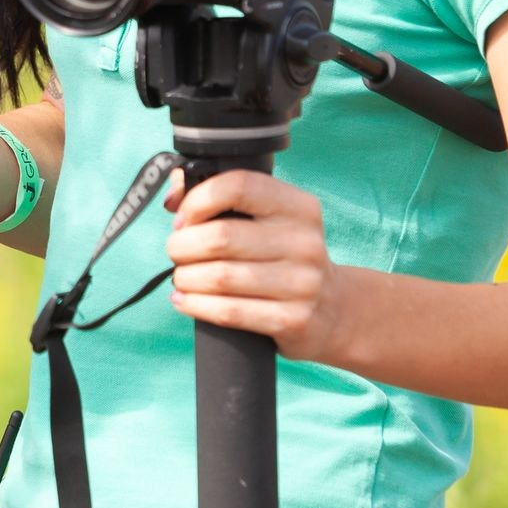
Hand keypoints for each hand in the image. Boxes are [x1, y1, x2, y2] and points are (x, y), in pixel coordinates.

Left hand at [165, 167, 345, 363]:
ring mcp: (303, 284)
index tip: (183, 219)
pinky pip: (229, 312)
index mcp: (299, 207)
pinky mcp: (293, 321)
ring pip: (220, 277)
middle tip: (176, 252)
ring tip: (181, 277)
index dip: (199, 200)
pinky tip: (184, 301)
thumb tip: (173, 196)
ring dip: (185, 278)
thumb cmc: (284, 256)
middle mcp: (305, 242)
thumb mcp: (269, 221)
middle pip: (221, 237)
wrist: (333, 310)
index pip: (239, 186)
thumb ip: (221, 198)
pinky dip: (196, 306)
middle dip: (183, 245)